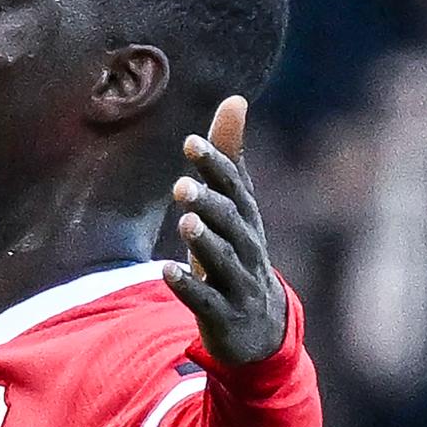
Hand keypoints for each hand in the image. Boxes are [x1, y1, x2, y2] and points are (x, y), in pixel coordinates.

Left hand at [163, 96, 288, 365]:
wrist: (260, 327)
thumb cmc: (238, 254)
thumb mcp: (234, 208)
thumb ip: (229, 157)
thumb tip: (234, 99)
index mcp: (247, 219)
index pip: (235, 188)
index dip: (216, 165)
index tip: (191, 143)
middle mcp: (248, 248)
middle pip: (232, 223)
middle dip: (210, 203)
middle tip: (181, 185)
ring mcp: (238, 284)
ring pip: (223, 261)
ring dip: (204, 241)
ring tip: (184, 221)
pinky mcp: (224, 315)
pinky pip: (206, 301)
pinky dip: (188, 287)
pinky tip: (166, 272)